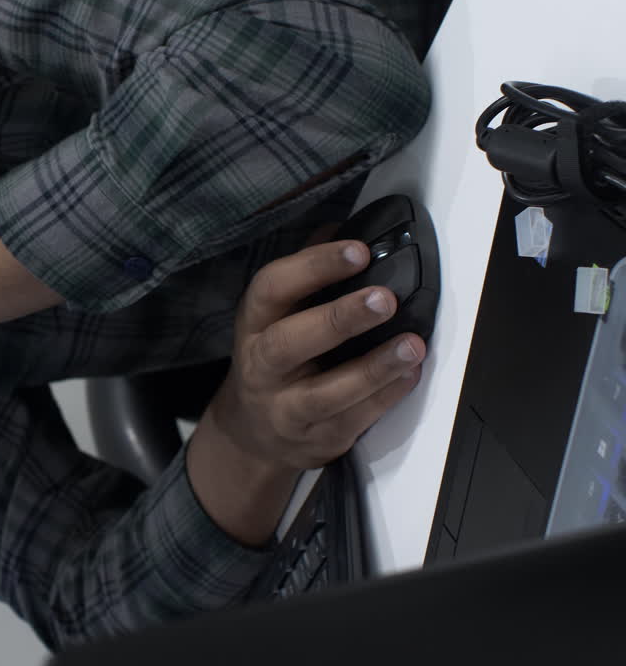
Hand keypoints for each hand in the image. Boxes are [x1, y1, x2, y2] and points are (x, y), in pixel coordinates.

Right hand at [205, 239, 425, 476]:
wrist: (253, 435)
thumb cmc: (274, 361)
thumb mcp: (275, 316)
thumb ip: (306, 276)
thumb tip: (341, 226)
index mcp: (254, 324)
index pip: (272, 289)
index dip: (313, 267)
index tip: (357, 251)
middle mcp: (262, 366)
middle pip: (291, 343)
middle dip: (339, 319)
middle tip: (384, 300)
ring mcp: (285, 407)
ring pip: (326, 392)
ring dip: (373, 368)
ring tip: (411, 345)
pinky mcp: (316, 439)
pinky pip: (353, 420)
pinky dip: (385, 397)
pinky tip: (409, 374)